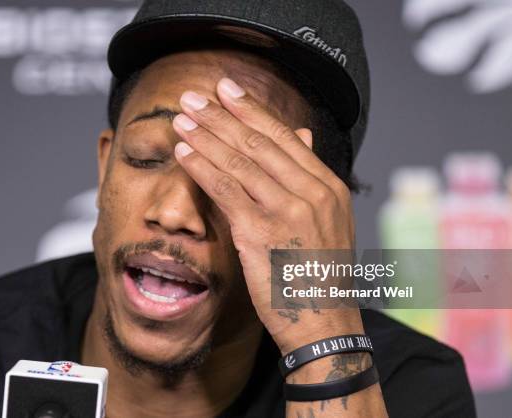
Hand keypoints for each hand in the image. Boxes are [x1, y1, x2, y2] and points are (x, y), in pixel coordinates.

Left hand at [171, 78, 360, 353]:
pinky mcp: (262, 231)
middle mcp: (311, 191)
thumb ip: (308, 177)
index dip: (252, 109)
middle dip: (222, 114)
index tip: (228, 90)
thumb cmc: (319, 275)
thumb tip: (300, 135)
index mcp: (329, 186)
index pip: (285, 137)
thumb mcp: (326, 221)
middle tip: (195, 96)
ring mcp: (288, 210)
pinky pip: (226, 189)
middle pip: (259, 142)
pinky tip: (184, 152)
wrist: (325, 323)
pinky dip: (203, 167)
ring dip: (207, 135)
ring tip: (182, 118)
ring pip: (240, 161)